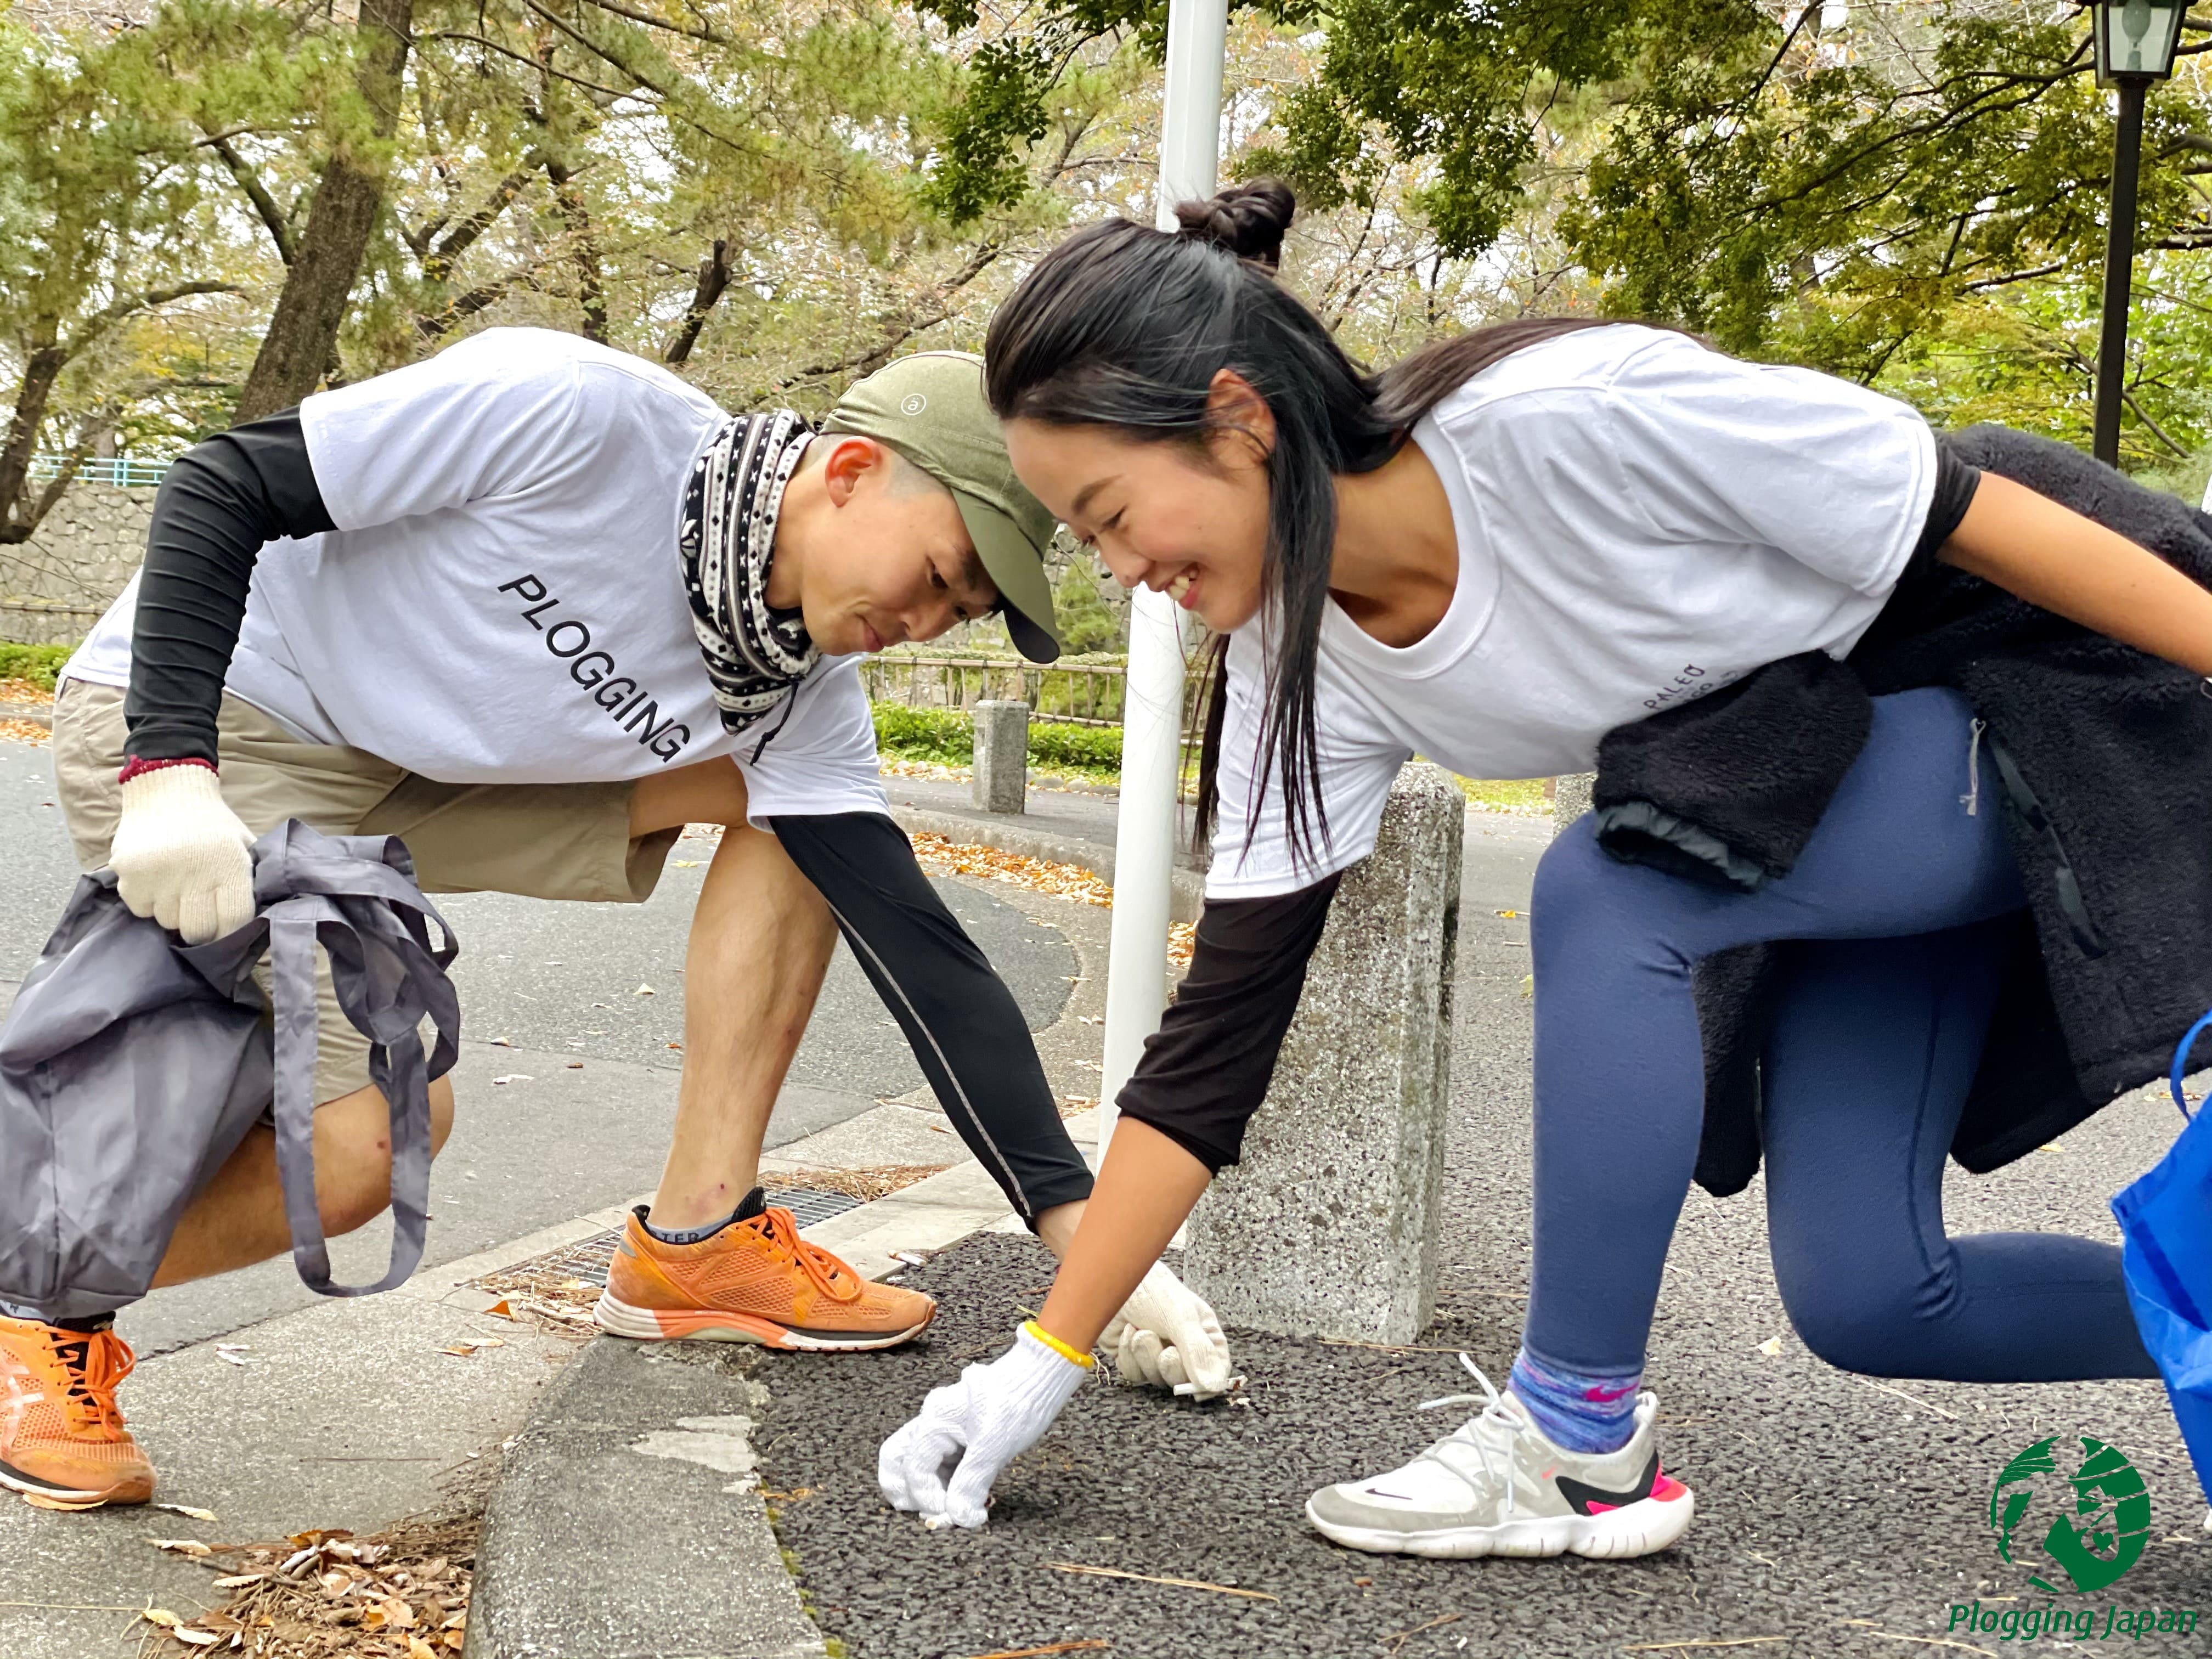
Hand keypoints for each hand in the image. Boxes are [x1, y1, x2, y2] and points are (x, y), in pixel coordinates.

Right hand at [109, 763, 255, 943]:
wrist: (167, 790)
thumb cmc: (212, 824)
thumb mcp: (243, 844)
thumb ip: (253, 879)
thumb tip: (259, 920)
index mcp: (229, 864)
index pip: (233, 921)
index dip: (231, 931)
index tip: (226, 927)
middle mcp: (193, 873)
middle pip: (198, 930)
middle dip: (201, 927)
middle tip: (200, 911)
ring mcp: (158, 876)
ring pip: (167, 921)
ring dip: (174, 912)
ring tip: (177, 887)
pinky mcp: (128, 876)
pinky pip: (141, 910)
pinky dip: (149, 902)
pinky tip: (156, 881)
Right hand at [878, 1324, 1088, 1527]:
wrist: (1040, 1377)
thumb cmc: (1019, 1401)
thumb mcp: (996, 1446)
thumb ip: (971, 1483)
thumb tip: (959, 1517)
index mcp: (935, 1419)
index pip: (915, 1468)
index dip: (927, 1497)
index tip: (950, 1515)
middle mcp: (933, 1421)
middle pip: (897, 1459)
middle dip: (906, 1491)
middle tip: (931, 1514)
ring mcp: (944, 1427)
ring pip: (918, 1463)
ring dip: (928, 1490)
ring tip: (952, 1509)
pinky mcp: (960, 1435)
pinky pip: (940, 1463)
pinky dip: (945, 1483)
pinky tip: (966, 1497)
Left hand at [1101, 1261, 1239, 1398]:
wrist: (1111, 1280)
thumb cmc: (1151, 1289)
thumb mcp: (1181, 1316)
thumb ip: (1198, 1351)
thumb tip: (1214, 1387)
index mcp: (1203, 1332)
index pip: (1217, 1367)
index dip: (1209, 1383)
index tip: (1199, 1392)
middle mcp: (1181, 1345)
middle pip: (1185, 1380)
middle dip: (1172, 1368)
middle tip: (1167, 1352)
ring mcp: (1155, 1353)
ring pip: (1157, 1378)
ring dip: (1146, 1357)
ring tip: (1142, 1331)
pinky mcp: (1131, 1357)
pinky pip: (1134, 1374)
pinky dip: (1129, 1356)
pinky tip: (1127, 1333)